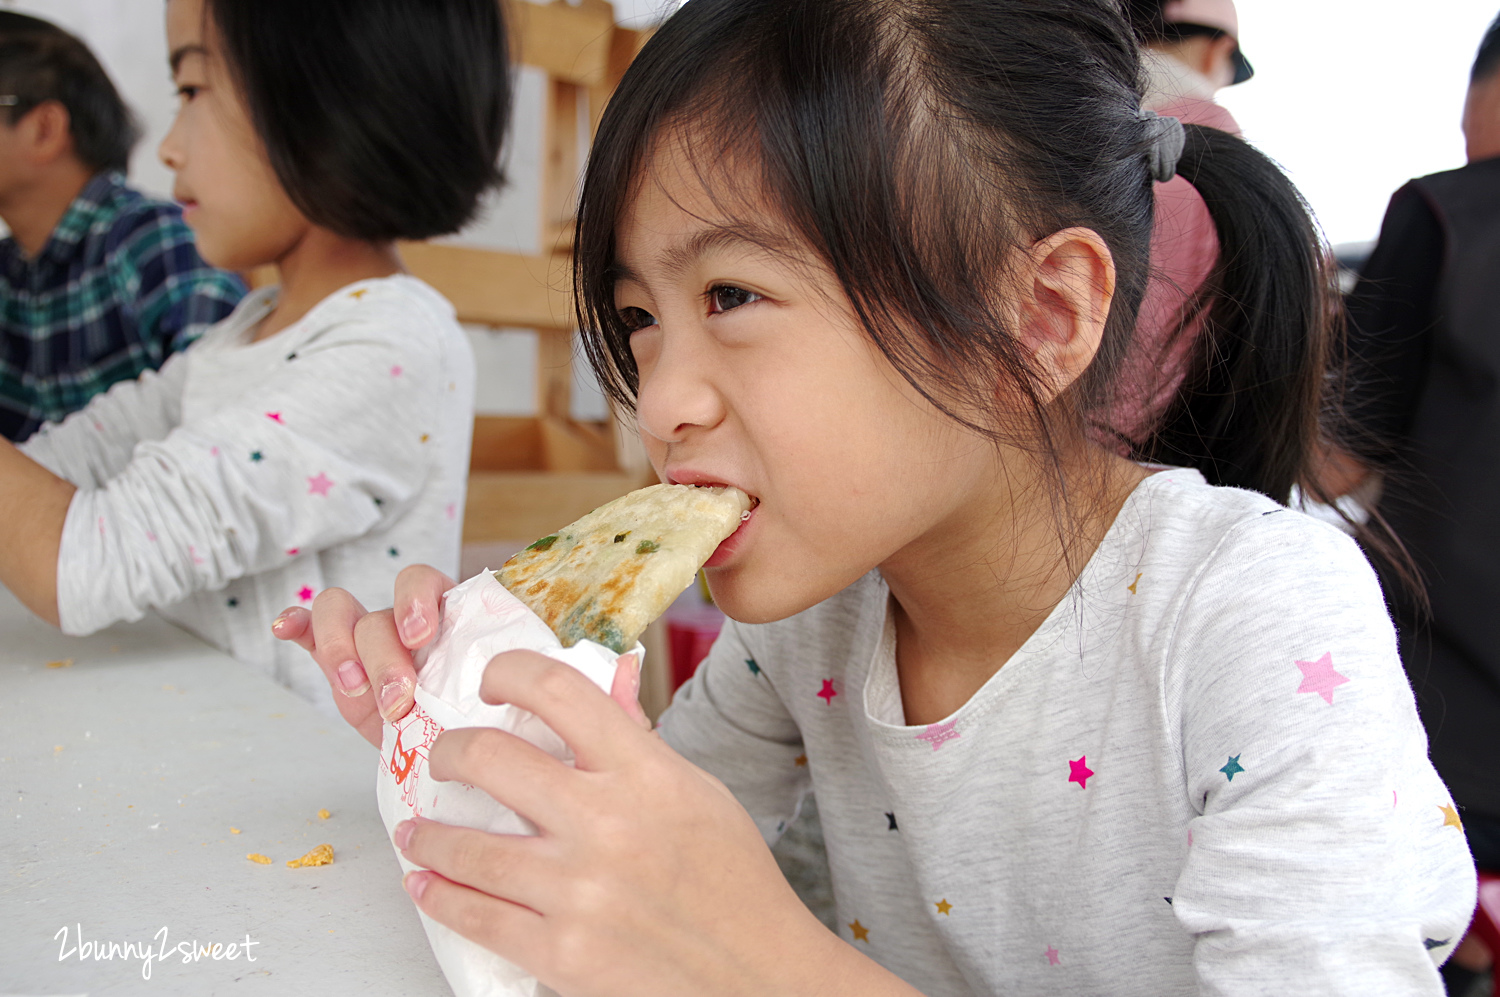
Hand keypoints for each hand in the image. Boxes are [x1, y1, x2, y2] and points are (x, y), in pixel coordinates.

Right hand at [271, 564, 651, 747]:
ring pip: (348, 618)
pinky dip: (299, 630)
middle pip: (388, 605)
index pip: (439, 586)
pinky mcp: (349, 681)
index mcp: (470, 624)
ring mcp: (381, 652)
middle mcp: (423, 631)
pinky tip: (285, 634)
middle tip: (399, 695)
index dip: (424, 600)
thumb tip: (632, 669)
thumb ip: (594, 697)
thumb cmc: (533, 739)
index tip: (426, 634)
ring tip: (362, 699)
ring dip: (345, 650)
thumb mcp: (565, 724)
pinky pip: (315, 641)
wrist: (498, 777)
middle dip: (384, 644)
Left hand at [392, 650, 894, 996]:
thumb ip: (638, 746)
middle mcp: (606, 822)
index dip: (507, 672)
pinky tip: (427, 882)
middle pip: (490, 757)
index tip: (491, 682)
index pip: (557, 690)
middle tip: (444, 758)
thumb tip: (594, 692)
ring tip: (418, 830)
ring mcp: (578, 890)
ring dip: (428, 833)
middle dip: (450, 752)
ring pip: (466, 845)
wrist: (761, 975)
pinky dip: (439, 895)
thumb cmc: (735, 882)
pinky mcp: (561, 952)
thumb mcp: (699, 792)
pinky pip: (475, 916)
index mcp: (646, 772)